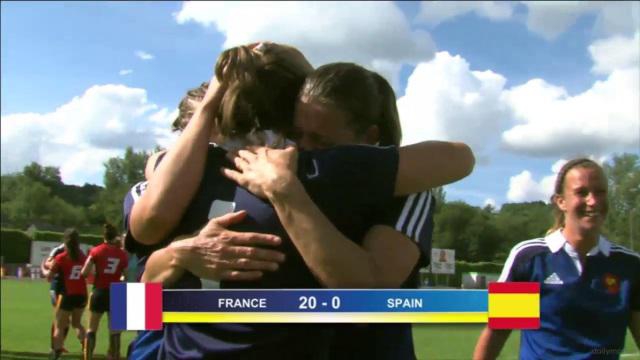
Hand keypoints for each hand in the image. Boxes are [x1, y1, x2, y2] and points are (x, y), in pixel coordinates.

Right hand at [170, 211, 284, 280]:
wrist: (185, 254)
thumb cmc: (202, 237)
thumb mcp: (215, 223)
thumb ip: (231, 218)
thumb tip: (245, 212)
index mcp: (228, 237)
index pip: (251, 237)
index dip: (265, 239)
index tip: (278, 241)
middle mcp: (228, 250)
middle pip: (252, 252)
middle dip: (269, 255)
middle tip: (283, 257)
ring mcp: (225, 263)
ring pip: (247, 264)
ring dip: (263, 265)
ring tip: (276, 266)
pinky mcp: (220, 274)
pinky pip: (237, 275)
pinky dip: (249, 275)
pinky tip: (260, 274)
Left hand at [222, 146, 298, 198]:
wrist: (280, 183)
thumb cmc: (286, 168)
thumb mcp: (292, 154)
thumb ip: (290, 148)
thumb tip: (292, 144)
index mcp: (264, 152)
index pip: (255, 148)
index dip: (250, 147)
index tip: (246, 146)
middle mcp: (254, 159)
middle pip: (245, 154)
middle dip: (239, 151)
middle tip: (234, 149)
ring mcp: (248, 169)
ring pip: (238, 162)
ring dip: (232, 158)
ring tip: (227, 154)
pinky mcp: (244, 180)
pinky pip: (233, 175)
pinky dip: (226, 172)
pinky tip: (221, 169)